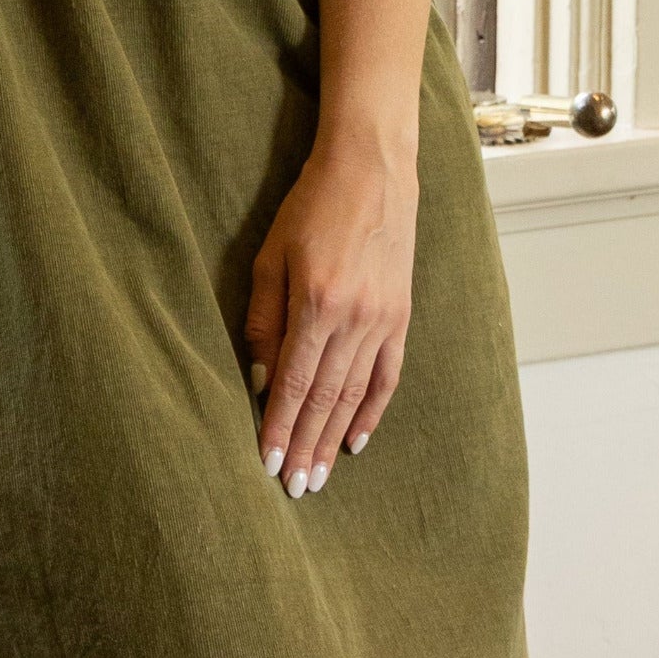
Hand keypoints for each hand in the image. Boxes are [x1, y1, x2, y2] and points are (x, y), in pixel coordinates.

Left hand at [244, 128, 418, 493]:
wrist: (372, 169)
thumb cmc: (311, 206)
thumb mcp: (270, 256)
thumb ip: (263, 320)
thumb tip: (257, 379)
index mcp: (317, 303)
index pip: (293, 383)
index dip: (278, 427)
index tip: (266, 463)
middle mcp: (355, 319)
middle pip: (325, 399)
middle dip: (305, 447)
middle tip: (292, 488)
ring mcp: (383, 320)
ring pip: (355, 395)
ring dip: (334, 439)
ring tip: (319, 476)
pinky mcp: (401, 315)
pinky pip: (387, 375)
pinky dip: (372, 410)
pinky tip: (357, 439)